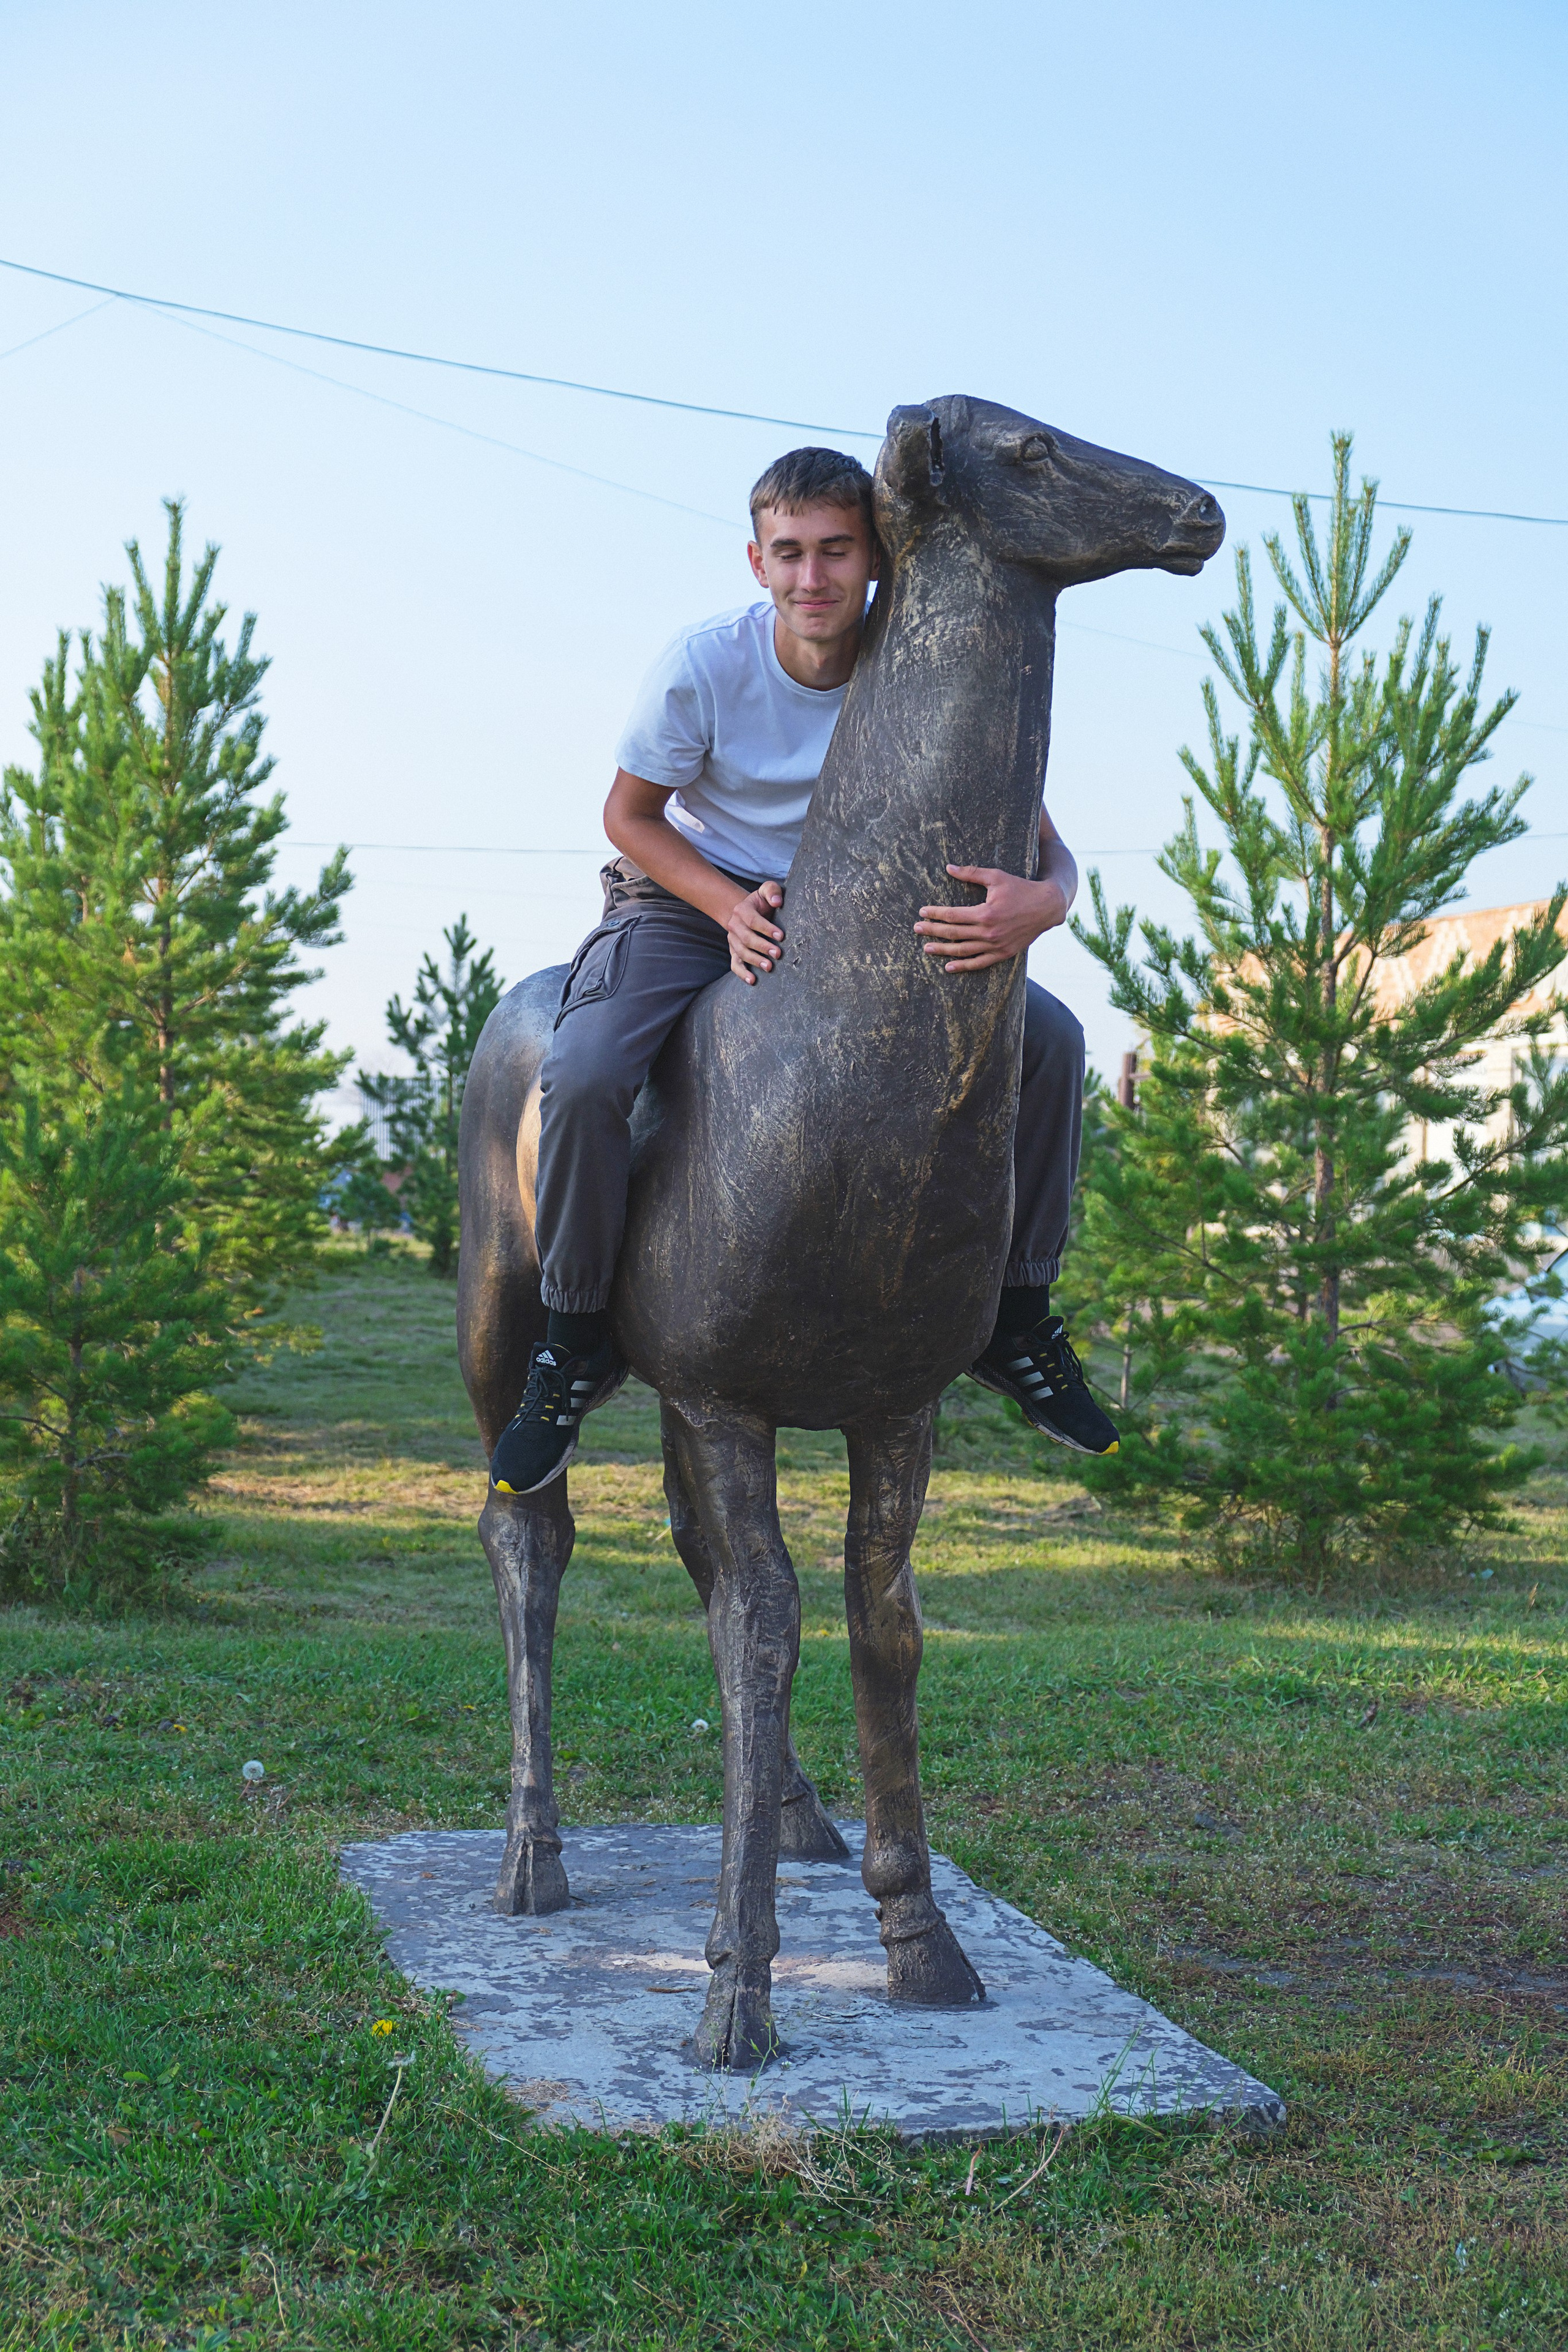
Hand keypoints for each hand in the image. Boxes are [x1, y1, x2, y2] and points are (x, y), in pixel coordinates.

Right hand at [728, 881, 785, 982]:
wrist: (747, 912)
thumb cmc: (762, 902)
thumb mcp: (766, 891)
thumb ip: (772, 891)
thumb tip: (777, 901)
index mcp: (742, 910)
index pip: (753, 920)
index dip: (766, 928)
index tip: (781, 936)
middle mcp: (735, 925)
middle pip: (747, 938)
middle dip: (762, 947)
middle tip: (778, 954)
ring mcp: (733, 940)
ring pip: (741, 952)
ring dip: (755, 961)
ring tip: (769, 967)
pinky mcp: (734, 952)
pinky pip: (735, 964)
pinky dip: (742, 973)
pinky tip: (752, 980)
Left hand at [914, 865, 1068, 972]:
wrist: (1047, 906)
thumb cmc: (1021, 888)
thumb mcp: (996, 877)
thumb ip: (971, 873)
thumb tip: (948, 868)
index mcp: (985, 913)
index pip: (952, 916)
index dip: (935, 914)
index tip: (922, 912)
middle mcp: (988, 932)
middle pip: (953, 934)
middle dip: (933, 931)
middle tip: (917, 929)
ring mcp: (996, 946)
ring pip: (963, 951)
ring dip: (943, 950)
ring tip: (927, 948)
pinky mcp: (1003, 953)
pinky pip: (979, 963)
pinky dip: (963, 966)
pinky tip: (948, 967)